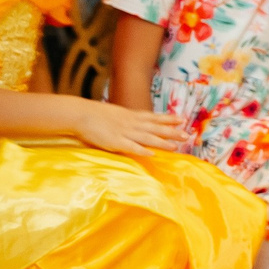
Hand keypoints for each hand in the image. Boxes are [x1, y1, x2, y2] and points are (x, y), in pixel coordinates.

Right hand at [74, 102, 189, 156]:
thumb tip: (138, 121)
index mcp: (131, 116)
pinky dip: (141, 150)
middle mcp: (131, 123)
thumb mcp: (117, 114)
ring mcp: (124, 132)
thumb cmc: (96, 115)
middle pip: (155, 128)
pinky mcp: (114, 142)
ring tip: (175, 147)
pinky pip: (130, 147)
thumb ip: (127, 119)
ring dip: (162, 143)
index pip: (154, 117)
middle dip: (172, 132)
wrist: (81, 113)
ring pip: (147, 138)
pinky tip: (151, 154)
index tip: (183, 119)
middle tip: (187, 135)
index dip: (168, 119)